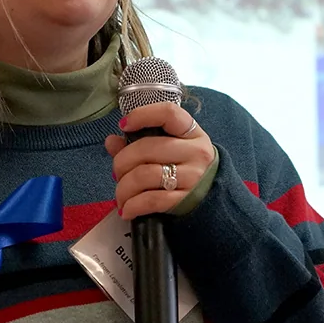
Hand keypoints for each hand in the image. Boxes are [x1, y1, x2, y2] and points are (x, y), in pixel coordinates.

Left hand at [104, 102, 214, 219]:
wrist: (212, 197)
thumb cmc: (184, 167)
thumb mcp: (170, 148)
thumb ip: (139, 142)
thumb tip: (111, 141)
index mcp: (192, 132)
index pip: (168, 113)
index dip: (142, 115)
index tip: (124, 124)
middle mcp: (195, 152)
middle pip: (146, 148)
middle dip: (122, 162)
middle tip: (116, 172)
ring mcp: (192, 177)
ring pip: (144, 175)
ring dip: (123, 187)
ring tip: (120, 195)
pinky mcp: (185, 200)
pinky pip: (151, 200)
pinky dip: (132, 205)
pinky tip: (126, 210)